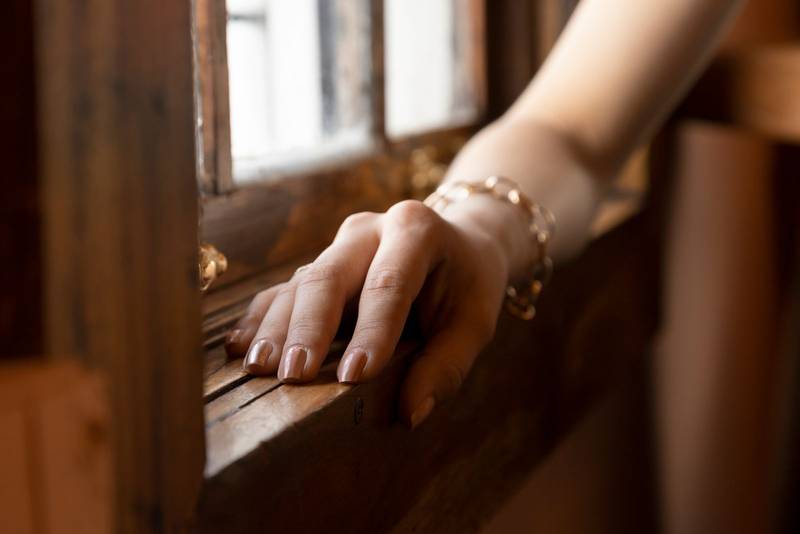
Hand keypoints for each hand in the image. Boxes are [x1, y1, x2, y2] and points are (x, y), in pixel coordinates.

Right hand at [224, 199, 510, 426]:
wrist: (459, 245)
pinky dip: (262, 318)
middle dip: (308, 327)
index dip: (371, 331)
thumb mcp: (474, 322)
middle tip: (293, 373)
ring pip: (300, 283)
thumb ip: (447, 364)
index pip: (389, 283)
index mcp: (416, 230)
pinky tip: (240, 346)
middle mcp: (369, 229)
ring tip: (258, 367)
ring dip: (277, 328)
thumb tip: (410, 412)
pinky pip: (284, 289)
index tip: (354, 376)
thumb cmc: (468, 286)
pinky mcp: (320, 263)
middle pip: (330, 276)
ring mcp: (339, 244)